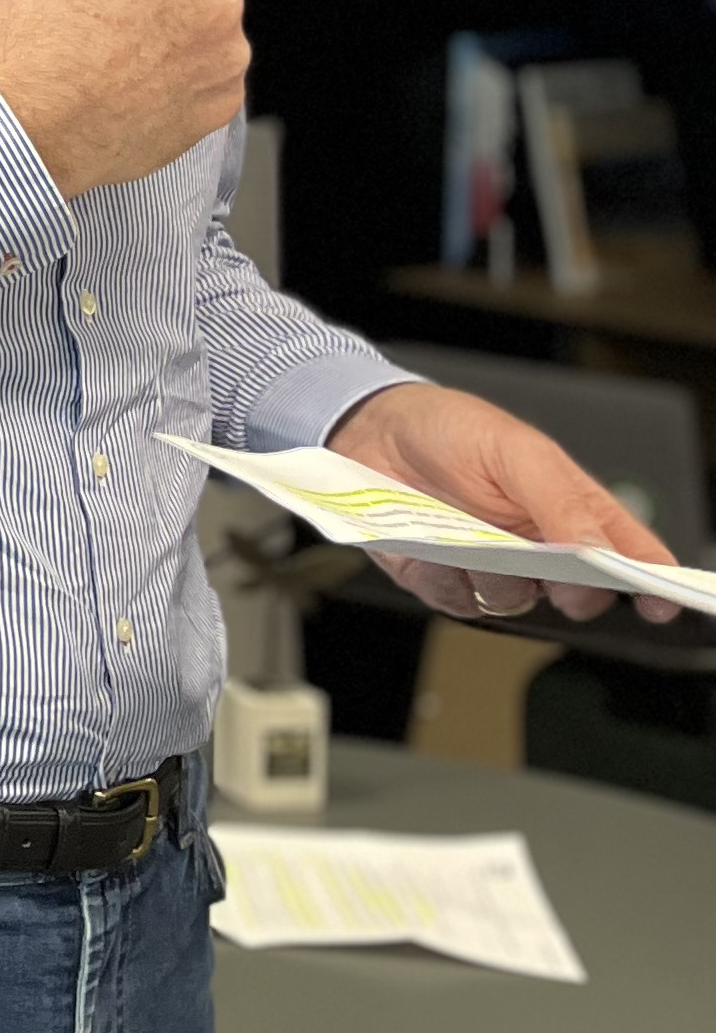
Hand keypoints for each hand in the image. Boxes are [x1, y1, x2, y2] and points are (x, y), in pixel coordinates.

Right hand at [0, 0, 245, 198]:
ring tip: (123, 48)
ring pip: (209, 16)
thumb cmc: (32, 51)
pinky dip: (183, 69)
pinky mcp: (222, 101)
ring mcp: (224, 56)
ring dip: (177, 23)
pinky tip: (138, 79)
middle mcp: (211, 3)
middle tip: (114, 3)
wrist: (34, 134)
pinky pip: (213, 67)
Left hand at [332, 380, 684, 624]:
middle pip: (578, 593)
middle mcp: (535, 546)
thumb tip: (597, 549)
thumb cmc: (451, 429)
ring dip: (498, 581)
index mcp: (570, 510)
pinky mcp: (441, 578)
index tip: (661, 601)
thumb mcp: (515, 450)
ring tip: (470, 544)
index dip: (651, 582)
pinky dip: (446, 582)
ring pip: (515, 603)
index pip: (625, 553)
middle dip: (570, 589)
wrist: (371, 428)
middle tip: (550, 567)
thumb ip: (560, 500)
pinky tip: (432, 553)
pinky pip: (456, 602)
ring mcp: (489, 566)